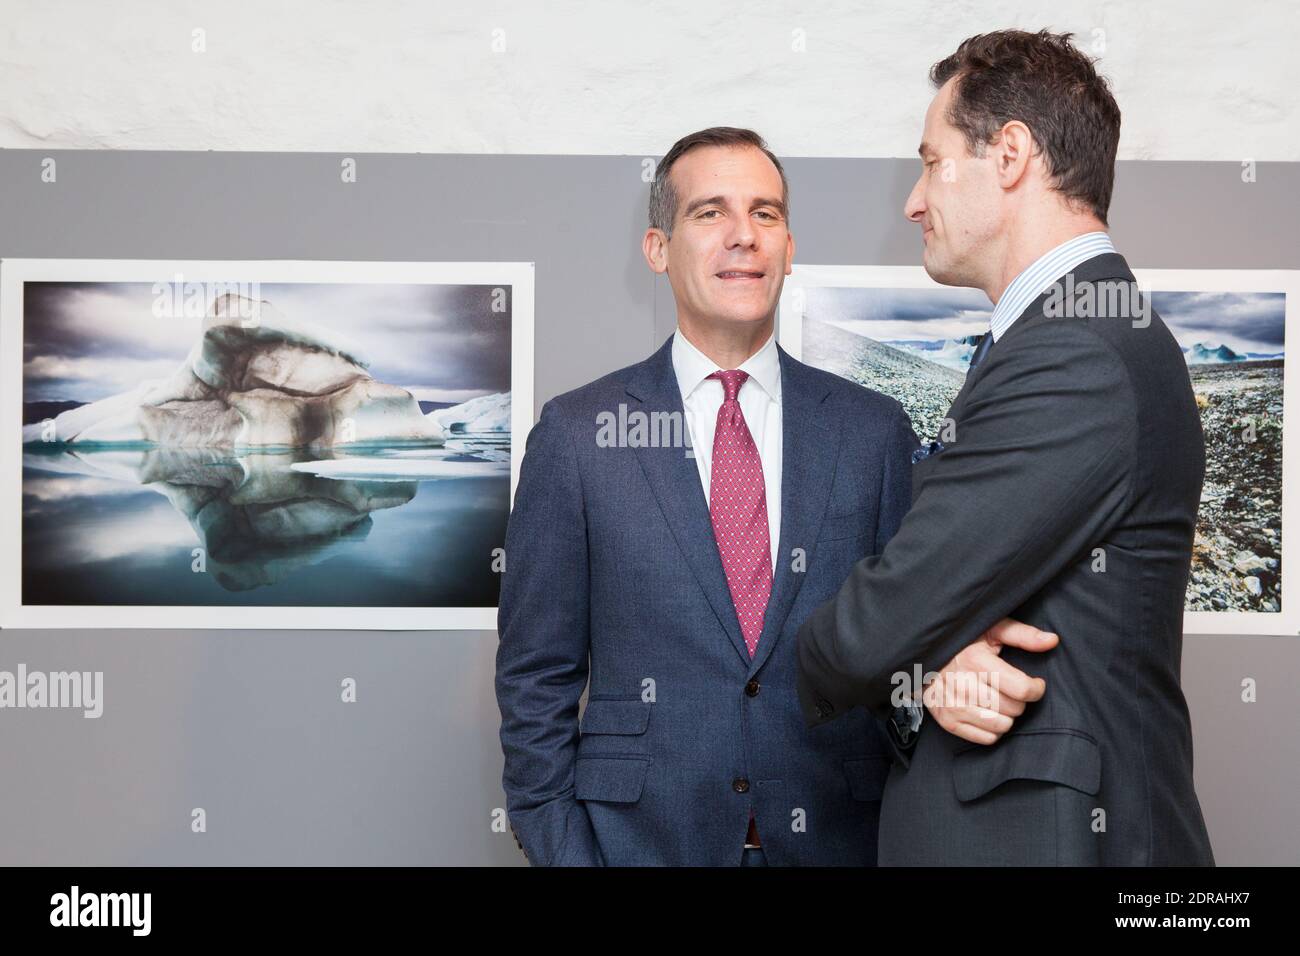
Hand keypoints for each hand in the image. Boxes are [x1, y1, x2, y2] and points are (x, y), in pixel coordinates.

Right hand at [922, 618, 1058, 745]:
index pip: (1021, 689)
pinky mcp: (948, 721)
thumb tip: (1052, 640)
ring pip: (1002, 726)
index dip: (1036, 688)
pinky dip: (993, 729)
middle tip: (1010, 690)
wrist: (924, 659)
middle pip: (1014, 709)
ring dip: (1006, 715)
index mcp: (976, 660)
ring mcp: (954, 706)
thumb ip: (1022, 634)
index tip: (1034, 683)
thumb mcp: (991, 631)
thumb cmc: (964, 644)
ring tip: (999, 701)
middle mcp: (963, 685)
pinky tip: (987, 712)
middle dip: (1019, 701)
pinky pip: (987, 738)